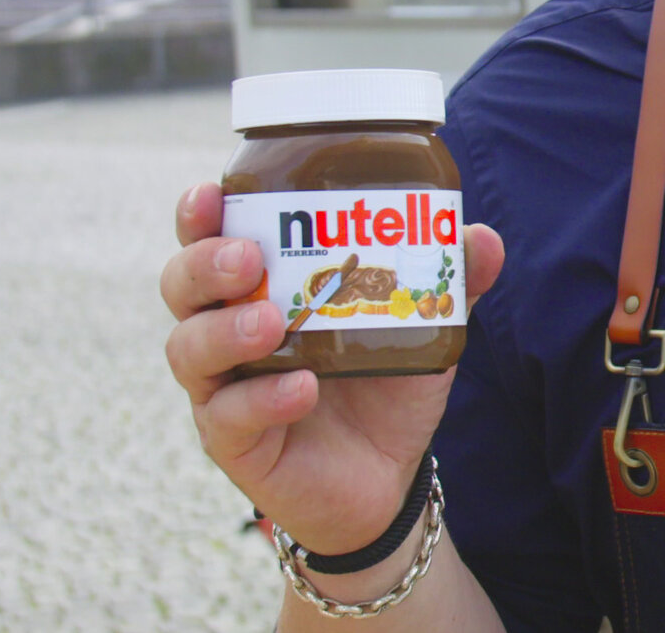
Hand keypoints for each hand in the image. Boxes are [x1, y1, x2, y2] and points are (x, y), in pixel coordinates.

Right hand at [160, 180, 506, 553]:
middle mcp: (227, 331)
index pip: (210, 239)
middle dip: (203, 264)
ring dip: (226, 330)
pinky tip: (302, 389)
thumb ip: (448, 282)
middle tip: (246, 258)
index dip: (199, 214)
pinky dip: (264, 399)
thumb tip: (482, 238)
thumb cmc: (383, 381)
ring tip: (271, 324)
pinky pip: (229, 417)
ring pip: (190, 349)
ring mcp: (223, 388)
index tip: (213, 191)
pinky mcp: (235, 442)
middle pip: (182, 286)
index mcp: (261, 286)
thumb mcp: (421, 327)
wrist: (387, 474)